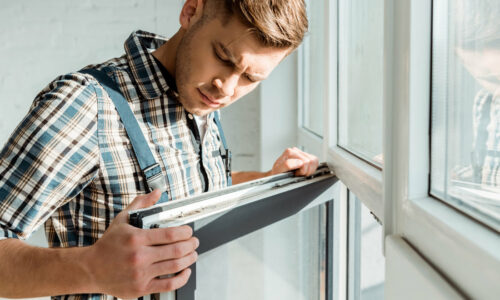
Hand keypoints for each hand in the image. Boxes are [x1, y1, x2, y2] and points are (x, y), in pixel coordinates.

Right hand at [84, 190, 198, 297]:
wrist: (90, 269)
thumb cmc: (108, 245)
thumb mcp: (122, 219)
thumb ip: (141, 205)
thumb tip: (157, 193)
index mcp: (136, 238)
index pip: (170, 234)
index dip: (185, 232)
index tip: (189, 231)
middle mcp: (139, 257)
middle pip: (176, 250)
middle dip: (191, 245)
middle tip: (194, 242)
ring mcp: (141, 274)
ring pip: (176, 266)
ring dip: (189, 259)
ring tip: (192, 254)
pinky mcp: (141, 288)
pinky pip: (169, 285)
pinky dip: (182, 278)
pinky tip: (185, 271)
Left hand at [268, 147, 318, 176]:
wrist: (275, 174)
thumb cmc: (276, 173)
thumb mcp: (278, 171)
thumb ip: (287, 165)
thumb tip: (300, 162)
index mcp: (289, 152)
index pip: (305, 162)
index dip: (302, 171)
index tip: (295, 174)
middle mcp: (295, 151)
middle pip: (311, 161)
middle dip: (306, 171)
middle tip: (298, 173)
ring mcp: (301, 153)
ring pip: (314, 160)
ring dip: (309, 169)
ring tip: (301, 172)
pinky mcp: (305, 156)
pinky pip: (315, 161)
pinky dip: (312, 168)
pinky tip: (304, 170)